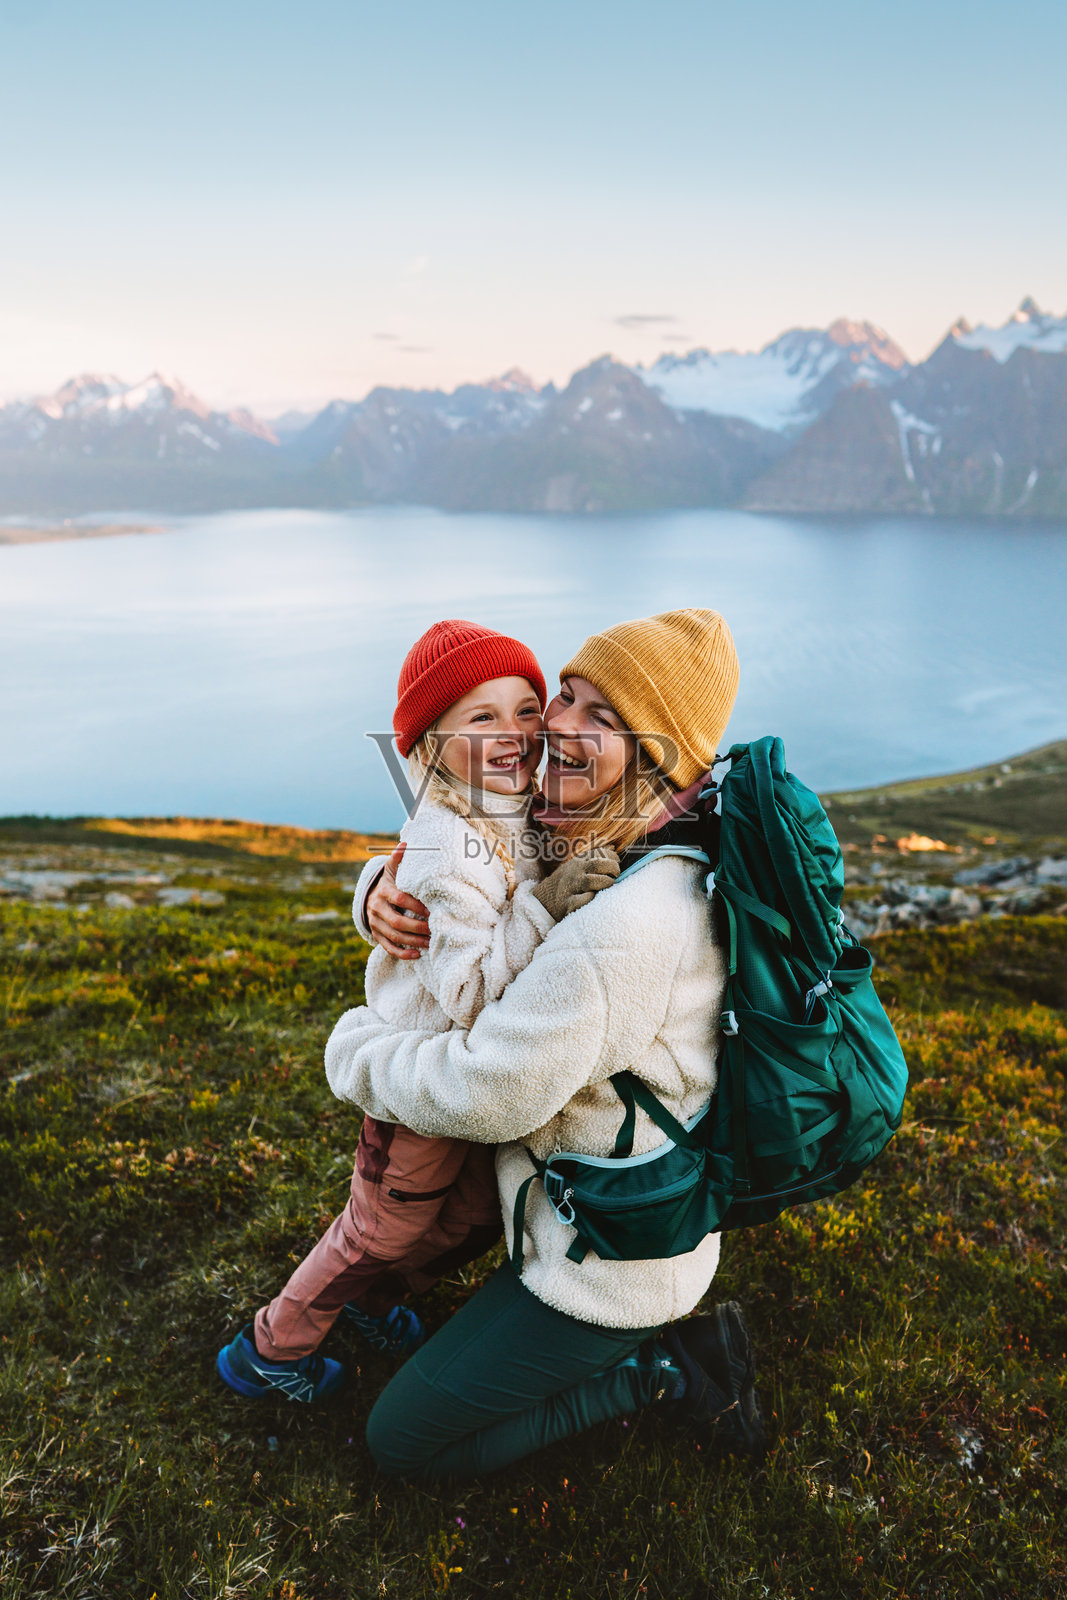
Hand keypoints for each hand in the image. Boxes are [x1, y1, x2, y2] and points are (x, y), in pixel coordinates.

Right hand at [366, 843, 430, 959]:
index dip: (416, 906)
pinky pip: (388, 948)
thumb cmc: (388, 882)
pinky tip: (417, 955)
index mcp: (383, 891)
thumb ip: (398, 858)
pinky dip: (402, 954)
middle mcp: (377, 909)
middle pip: (397, 922)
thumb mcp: (391, 869)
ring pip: (394, 937)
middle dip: (418, 927)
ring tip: (431, 943)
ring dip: (414, 941)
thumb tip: (406, 844)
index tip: (433, 911)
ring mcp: (376, 924)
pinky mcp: (377, 935)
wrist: (369, 896)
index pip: (400, 899)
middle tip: (435, 930)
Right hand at [532, 843, 619, 922]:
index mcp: (578, 862)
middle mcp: (574, 872)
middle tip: (616, 875)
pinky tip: (593, 897)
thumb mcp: (575, 866)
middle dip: (612, 868)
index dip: (612, 856)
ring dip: (605, 883)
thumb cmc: (565, 883)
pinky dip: (590, 898)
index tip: (617, 862)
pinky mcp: (568, 903)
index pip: (599, 852)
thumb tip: (612, 846)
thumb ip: (592, 857)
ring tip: (608, 885)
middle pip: (597, 864)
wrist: (542, 901)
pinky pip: (582, 900)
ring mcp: (570, 887)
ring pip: (591, 881)